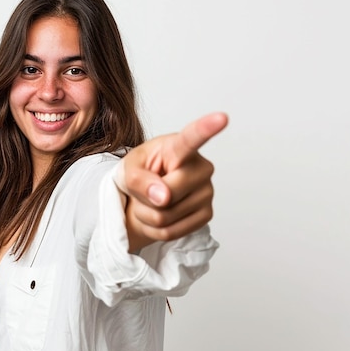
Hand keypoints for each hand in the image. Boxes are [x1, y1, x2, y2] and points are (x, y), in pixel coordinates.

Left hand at [118, 112, 228, 249]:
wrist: (145, 196)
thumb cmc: (140, 172)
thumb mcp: (128, 170)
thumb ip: (139, 179)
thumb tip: (163, 198)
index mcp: (179, 147)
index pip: (193, 137)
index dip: (207, 128)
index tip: (221, 117)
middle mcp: (201, 168)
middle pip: (168, 194)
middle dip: (146, 199)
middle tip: (144, 191)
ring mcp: (207, 192)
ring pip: (165, 217)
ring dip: (147, 215)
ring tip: (151, 202)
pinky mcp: (206, 215)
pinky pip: (171, 232)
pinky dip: (155, 229)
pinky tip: (159, 215)